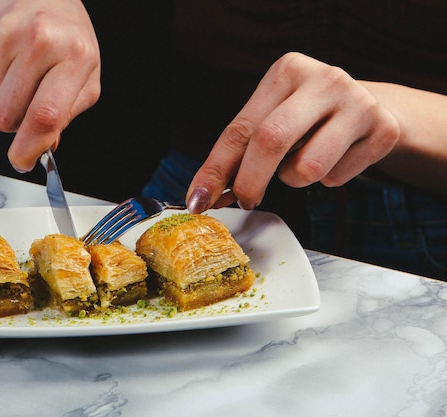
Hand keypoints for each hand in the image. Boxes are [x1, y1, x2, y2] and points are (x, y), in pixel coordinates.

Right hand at [0, 0, 100, 171]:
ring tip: (19, 77)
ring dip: (1, 103)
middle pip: (7, 117)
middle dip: (15, 124)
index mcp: (75, 56)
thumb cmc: (68, 36)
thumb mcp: (85, 75)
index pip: (45, 115)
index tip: (23, 161)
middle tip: (28, 103)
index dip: (29, 147)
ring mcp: (3, 34)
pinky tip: (5, 63)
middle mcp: (39, 41)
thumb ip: (67, 114)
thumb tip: (44, 148)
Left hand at [186, 52, 399, 212]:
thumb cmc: (307, 117)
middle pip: (271, 140)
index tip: (199, 200)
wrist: (370, 106)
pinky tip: (335, 158)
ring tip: (302, 162)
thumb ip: (238, 153)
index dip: (215, 169)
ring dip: (294, 179)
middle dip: (250, 182)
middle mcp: (324, 79)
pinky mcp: (383, 130)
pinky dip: (327, 179)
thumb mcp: (271, 118)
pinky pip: (336, 178)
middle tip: (245, 200)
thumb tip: (203, 196)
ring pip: (307, 167)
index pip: (240, 128)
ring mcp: (358, 103)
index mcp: (287, 71)